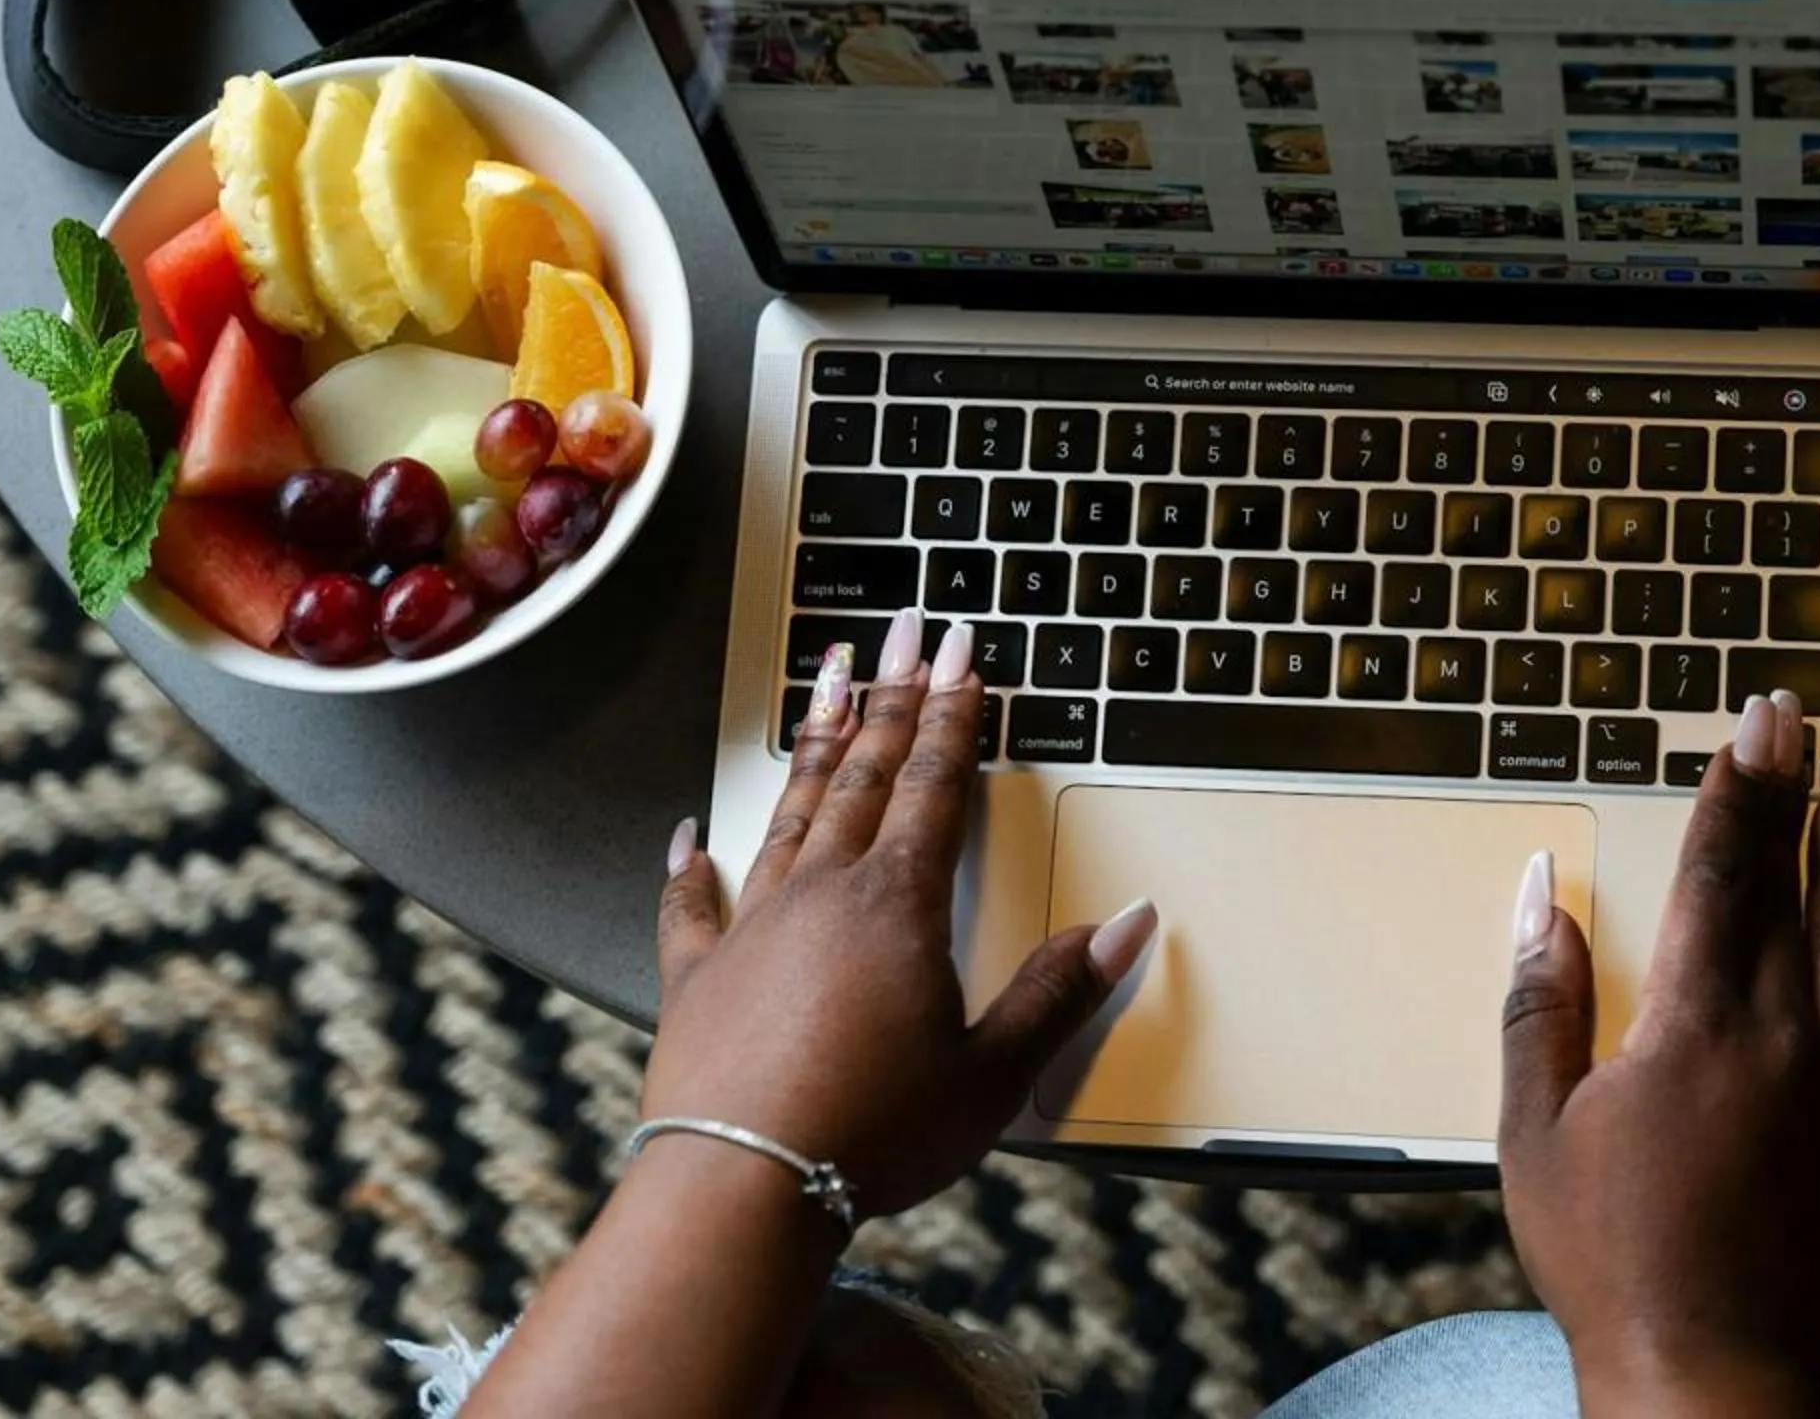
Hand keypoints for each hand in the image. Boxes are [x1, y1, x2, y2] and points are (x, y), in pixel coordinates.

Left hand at [648, 609, 1158, 1222]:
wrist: (742, 1189)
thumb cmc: (875, 1135)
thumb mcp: (993, 1074)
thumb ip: (1059, 992)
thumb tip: (1131, 924)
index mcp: (898, 906)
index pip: (934, 786)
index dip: (952, 714)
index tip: (959, 650)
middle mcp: (820, 895)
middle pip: (862, 776)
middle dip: (888, 697)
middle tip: (900, 629)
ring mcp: (751, 930)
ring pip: (787, 815)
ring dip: (811, 747)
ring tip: (821, 680)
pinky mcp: (695, 980)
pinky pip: (691, 908)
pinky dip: (689, 869)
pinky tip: (687, 838)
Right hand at [1497, 693, 1819, 1415]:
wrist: (1701, 1373)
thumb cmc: (1605, 1258)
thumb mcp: (1533, 1127)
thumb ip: (1540, 1000)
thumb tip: (1544, 892)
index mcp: (1691, 1027)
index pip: (1719, 874)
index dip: (1735, 790)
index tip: (1751, 723)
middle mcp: (1778, 1038)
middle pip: (1789, 887)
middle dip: (1792, 792)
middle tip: (1804, 715)